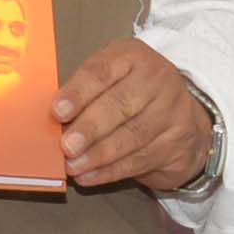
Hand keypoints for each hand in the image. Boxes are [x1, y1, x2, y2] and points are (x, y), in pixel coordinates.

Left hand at [51, 35, 212, 192]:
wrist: (183, 119)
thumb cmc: (131, 95)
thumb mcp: (110, 80)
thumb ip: (83, 93)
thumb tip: (50, 120)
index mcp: (133, 57)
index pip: (102, 71)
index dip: (78, 92)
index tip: (57, 112)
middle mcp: (158, 80)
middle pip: (120, 104)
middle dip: (89, 128)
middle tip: (66, 146)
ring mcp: (173, 111)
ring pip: (132, 136)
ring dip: (98, 155)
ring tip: (73, 166)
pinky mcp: (178, 143)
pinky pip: (140, 159)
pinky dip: (110, 171)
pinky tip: (89, 176)